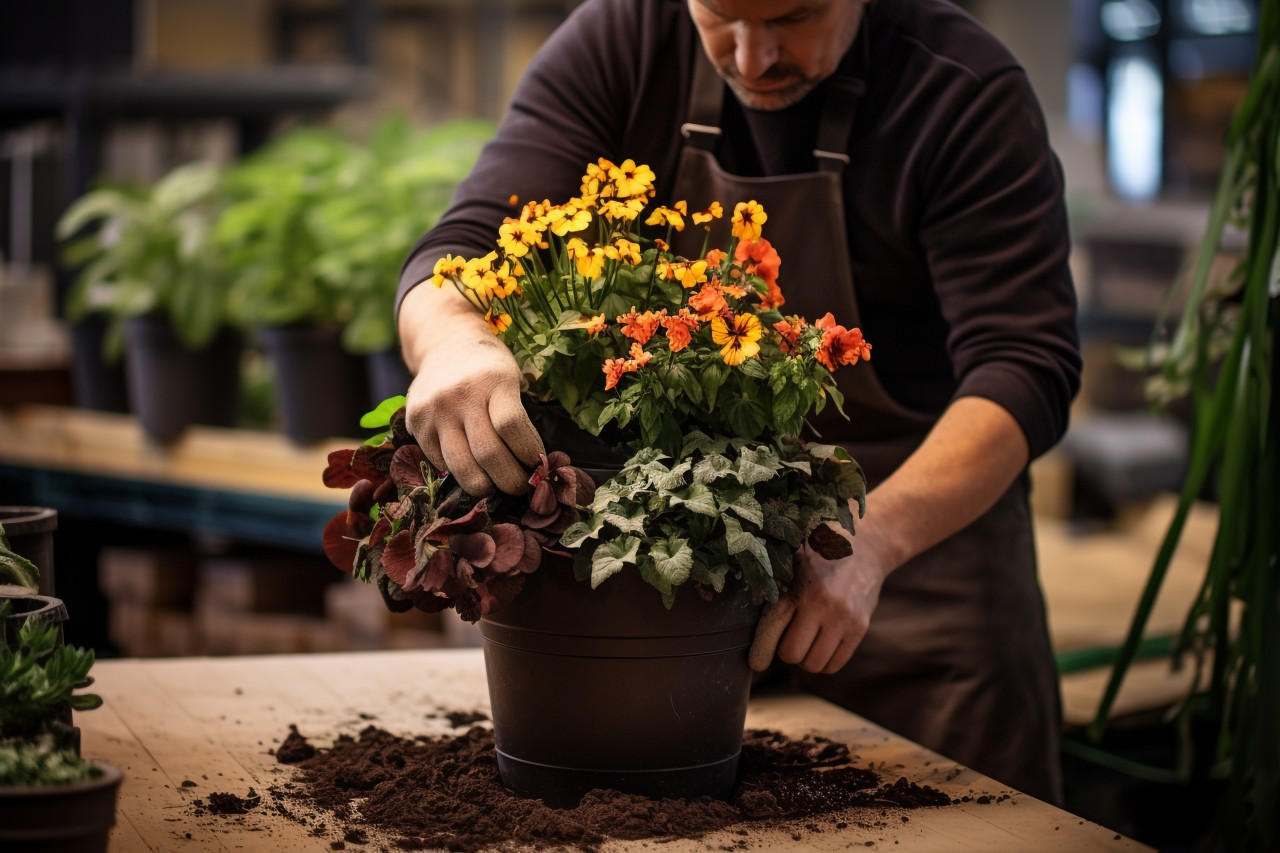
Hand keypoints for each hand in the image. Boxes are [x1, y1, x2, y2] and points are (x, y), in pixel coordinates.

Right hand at [404, 334, 543, 495]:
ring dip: (483, 486)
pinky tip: (470, 468)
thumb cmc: (489, 367)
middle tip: (521, 487)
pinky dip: (458, 472)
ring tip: (495, 487)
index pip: (512, 427)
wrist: (445, 344)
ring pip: (461, 467)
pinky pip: (440, 462)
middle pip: (489, 453)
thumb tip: (535, 466)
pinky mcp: (415, 423)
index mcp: (493, 380)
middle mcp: (461, 395)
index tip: (537, 463)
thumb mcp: (511, 377)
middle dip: (511, 480)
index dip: (528, 453)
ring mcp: (435, 411)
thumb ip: (518, 413)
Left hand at [748, 521, 886, 674]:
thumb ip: (769, 576)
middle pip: (792, 654)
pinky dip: (824, 661)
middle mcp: (822, 604)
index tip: (756, 660)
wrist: (869, 546)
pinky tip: (821, 645)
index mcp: (797, 585)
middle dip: (786, 651)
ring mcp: (844, 618)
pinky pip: (834, 664)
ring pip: (814, 664)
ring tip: (806, 641)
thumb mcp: (791, 556)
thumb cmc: (819, 552)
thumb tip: (734, 585)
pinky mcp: (860, 629)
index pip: (771, 632)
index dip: (760, 652)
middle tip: (788, 638)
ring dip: (806, 658)